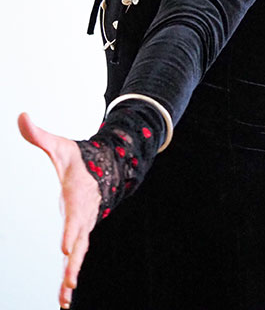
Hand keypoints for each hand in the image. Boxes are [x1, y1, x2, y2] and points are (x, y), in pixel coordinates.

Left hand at [18, 112, 100, 308]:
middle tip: (68, 274)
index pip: (75, 213)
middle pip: (80, 238)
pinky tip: (63, 298)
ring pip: (79, 253)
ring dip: (71, 274)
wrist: (100, 170)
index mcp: (78, 193)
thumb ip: (39, 135)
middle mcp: (83, 213)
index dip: (71, 229)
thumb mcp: (59, 146)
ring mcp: (82, 226)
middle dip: (75, 258)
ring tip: (65, 295)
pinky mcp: (78, 236)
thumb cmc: (75, 160)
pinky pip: (75, 259)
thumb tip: (20, 115)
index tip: (66, 247)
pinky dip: (69, 278)